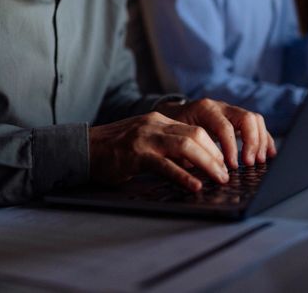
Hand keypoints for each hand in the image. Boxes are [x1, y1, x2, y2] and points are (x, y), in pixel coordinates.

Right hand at [89, 112, 228, 191]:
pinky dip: (183, 176)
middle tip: (225, 174)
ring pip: (186, 146)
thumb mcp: (144, 142)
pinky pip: (165, 165)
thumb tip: (194, 164)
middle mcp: (154, 125)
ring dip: (207, 164)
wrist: (82, 148)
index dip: (214, 148)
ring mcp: (145, 138)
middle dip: (216, 156)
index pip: (195, 130)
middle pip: (196, 135)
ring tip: (218, 179)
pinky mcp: (135, 154)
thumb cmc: (113, 151)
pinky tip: (194, 186)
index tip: (223, 164)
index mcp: (158, 121)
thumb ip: (165, 148)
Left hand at [158, 98, 275, 168]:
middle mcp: (220, 106)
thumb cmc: (173, 129)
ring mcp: (230, 111)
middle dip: (252, 142)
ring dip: (260, 141)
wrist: (170, 114)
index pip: (225, 126)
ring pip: (255, 120)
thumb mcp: (176, 137)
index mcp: (204, 109)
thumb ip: (188, 150)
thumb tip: (201, 170)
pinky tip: (269, 154)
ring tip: (259, 161)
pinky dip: (265, 139)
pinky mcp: (237, 119)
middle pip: (246, 118)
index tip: (232, 166)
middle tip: (250, 163)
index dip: (231, 147)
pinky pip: (257, 125)